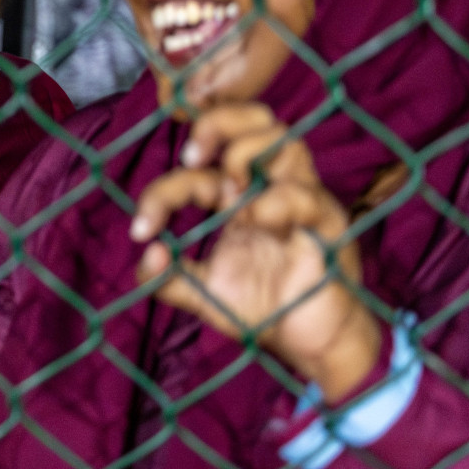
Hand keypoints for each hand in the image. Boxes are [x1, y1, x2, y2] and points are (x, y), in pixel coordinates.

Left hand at [130, 104, 382, 401]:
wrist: (313, 347)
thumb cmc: (266, 310)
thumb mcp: (205, 295)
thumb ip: (169, 280)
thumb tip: (147, 253)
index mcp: (238, 200)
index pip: (198, 170)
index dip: (163, 192)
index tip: (140, 230)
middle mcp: (270, 190)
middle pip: (256, 121)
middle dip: (218, 123)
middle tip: (193, 158)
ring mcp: (302, 202)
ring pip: (286, 143)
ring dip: (247, 154)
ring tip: (229, 192)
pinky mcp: (328, 226)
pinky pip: (307, 195)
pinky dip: (279, 199)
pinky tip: (259, 220)